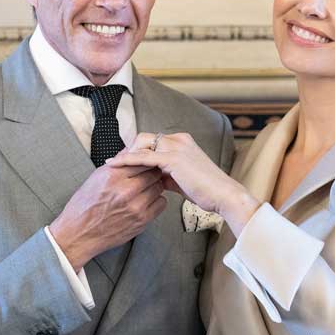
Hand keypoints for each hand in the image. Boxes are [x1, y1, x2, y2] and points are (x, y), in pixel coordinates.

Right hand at [49, 163, 166, 270]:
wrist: (79, 233)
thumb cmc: (85, 205)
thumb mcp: (95, 177)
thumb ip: (117, 163)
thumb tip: (131, 150)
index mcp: (112, 176)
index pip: (140, 160)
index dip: (145, 160)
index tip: (145, 162)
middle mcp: (125, 191)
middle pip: (153, 173)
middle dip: (152, 172)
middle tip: (147, 174)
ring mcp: (135, 207)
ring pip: (159, 187)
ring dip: (154, 186)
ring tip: (145, 188)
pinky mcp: (141, 221)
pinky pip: (161, 204)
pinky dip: (156, 201)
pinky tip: (146, 201)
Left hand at [107, 133, 259, 231]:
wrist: (222, 195)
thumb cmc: (206, 191)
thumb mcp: (183, 179)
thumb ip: (168, 175)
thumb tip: (153, 179)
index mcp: (182, 142)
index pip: (152, 141)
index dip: (136, 150)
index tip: (123, 162)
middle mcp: (179, 139)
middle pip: (144, 138)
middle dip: (128, 150)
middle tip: (115, 164)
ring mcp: (176, 147)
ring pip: (141, 144)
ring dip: (125, 154)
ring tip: (111, 165)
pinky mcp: (173, 158)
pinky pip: (144, 156)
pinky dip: (128, 160)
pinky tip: (115, 166)